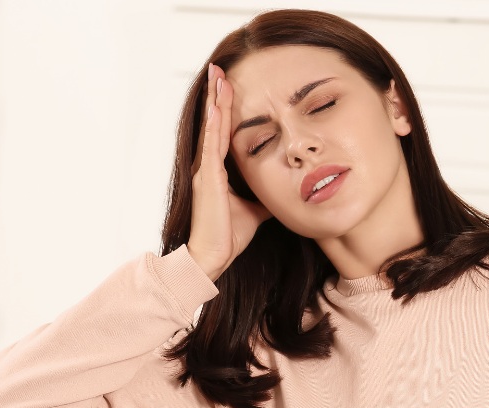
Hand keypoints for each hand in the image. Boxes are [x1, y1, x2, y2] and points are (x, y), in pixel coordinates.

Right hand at [187, 62, 272, 281]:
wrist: (214, 256)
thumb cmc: (229, 235)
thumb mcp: (255, 210)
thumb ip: (263, 196)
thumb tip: (281, 191)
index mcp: (217, 172)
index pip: (222, 132)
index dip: (224, 109)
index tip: (228, 86)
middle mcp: (209, 167)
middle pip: (214, 123)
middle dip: (217, 96)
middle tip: (219, 69)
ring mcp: (206, 171)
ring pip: (212, 128)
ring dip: (215, 102)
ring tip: (218, 77)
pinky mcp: (208, 180)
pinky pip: (212, 146)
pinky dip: (215, 126)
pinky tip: (217, 108)